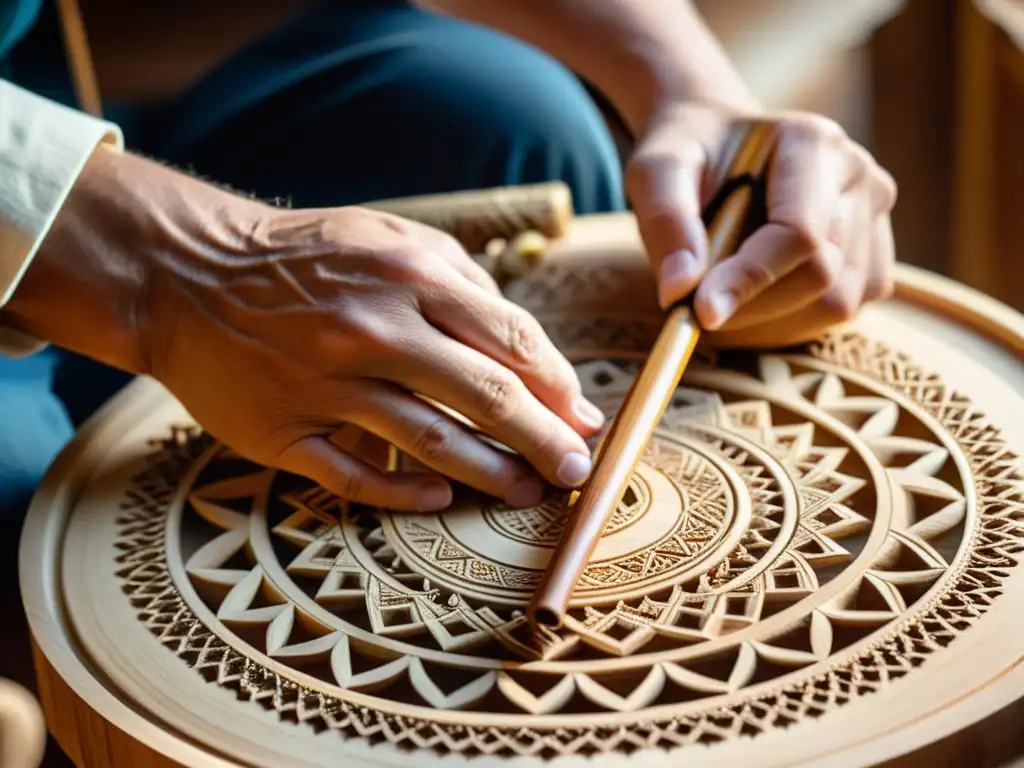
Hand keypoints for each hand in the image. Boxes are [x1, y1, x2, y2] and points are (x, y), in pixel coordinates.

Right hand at [8, 149, 604, 511]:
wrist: (188, 273)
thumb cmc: (307, 257)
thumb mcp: (388, 235)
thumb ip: (461, 281)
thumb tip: (528, 348)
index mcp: (409, 275)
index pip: (510, 339)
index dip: (558, 386)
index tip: (583, 419)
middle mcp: (372, 328)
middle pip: (483, 395)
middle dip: (543, 439)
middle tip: (577, 473)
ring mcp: (324, 383)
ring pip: (429, 441)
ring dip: (489, 475)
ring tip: (526, 494)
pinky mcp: (282, 429)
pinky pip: (354, 475)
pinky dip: (403, 492)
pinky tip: (440, 501)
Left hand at [625, 102, 897, 346]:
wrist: (719, 145)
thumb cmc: (688, 154)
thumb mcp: (656, 170)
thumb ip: (665, 221)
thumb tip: (678, 290)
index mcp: (812, 142)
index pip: (798, 232)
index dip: (750, 280)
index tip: (700, 312)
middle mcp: (857, 176)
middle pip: (822, 276)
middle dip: (754, 306)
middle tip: (698, 308)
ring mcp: (874, 217)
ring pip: (836, 303)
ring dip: (771, 320)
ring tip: (724, 296)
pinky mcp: (873, 254)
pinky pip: (841, 312)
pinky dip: (791, 322)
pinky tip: (754, 298)